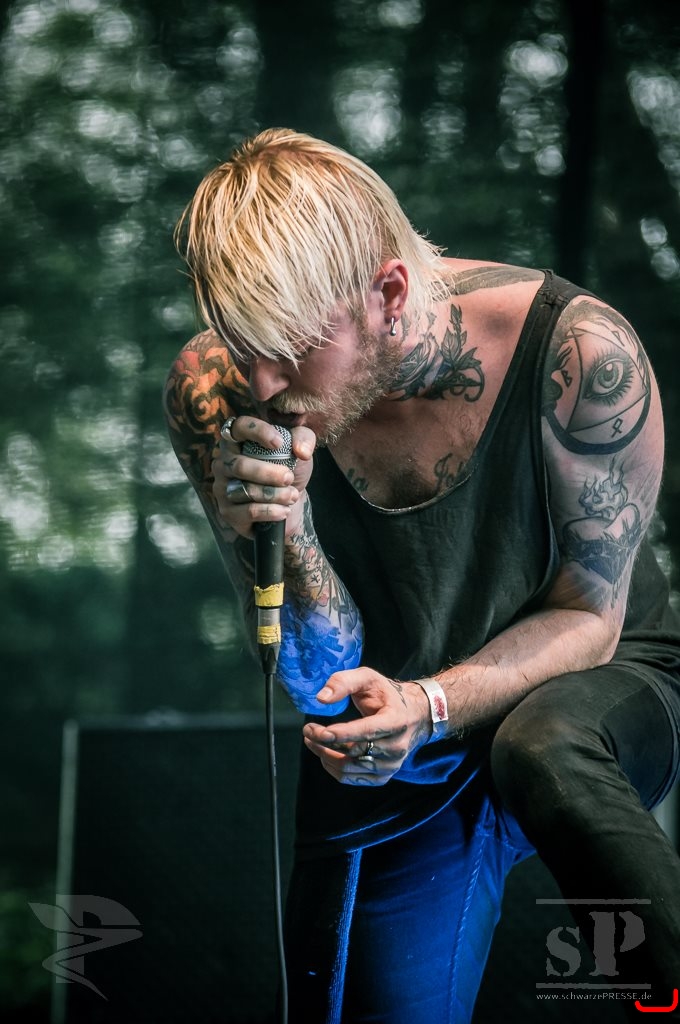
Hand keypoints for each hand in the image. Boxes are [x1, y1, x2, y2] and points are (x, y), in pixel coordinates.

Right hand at [212, 415, 315, 538]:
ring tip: (292, 496)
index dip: (257, 432)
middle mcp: (224, 463)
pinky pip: (248, 511)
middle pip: (240, 466)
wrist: (286, 504)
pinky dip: (271, 511)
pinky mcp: (227, 511)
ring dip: (274, 494)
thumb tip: (301, 450)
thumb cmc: (287, 470)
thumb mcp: (299, 450)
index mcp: (237, 441)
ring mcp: (222, 488)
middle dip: (269, 473)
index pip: (239, 427)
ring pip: (245, 490)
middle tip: (289, 478)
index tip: (280, 443)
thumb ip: (304, 439)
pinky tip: (284, 510)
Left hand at [302, 668, 431, 785]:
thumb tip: (321, 698)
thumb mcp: (368, 678)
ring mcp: (391, 765)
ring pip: (349, 768)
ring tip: (312, 741)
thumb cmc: (386, 695)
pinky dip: (333, 768)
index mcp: (395, 721)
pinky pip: (351, 778)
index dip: (339, 734)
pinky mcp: (384, 776)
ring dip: (324, 756)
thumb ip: (344, 682)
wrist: (413, 715)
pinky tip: (326, 754)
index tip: (315, 730)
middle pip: (353, 752)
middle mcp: (396, 747)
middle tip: (307, 731)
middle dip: (324, 743)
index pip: (365, 732)